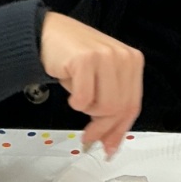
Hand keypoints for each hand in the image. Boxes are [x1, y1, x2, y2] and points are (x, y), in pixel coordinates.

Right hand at [38, 11, 143, 154]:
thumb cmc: (73, 57)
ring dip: (87, 109)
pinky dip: (74, 101)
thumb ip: (111, 107)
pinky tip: (71, 89)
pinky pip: (83, 98)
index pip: (133, 105)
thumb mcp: (100, 81)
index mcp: (132, 61)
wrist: (47, 34)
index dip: (119, 130)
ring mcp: (106, 57)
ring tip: (79, 97)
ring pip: (104, 106)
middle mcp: (123, 57)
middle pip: (119, 109)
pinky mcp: (86, 60)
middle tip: (88, 136)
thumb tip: (111, 142)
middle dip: (101, 127)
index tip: (110, 146)